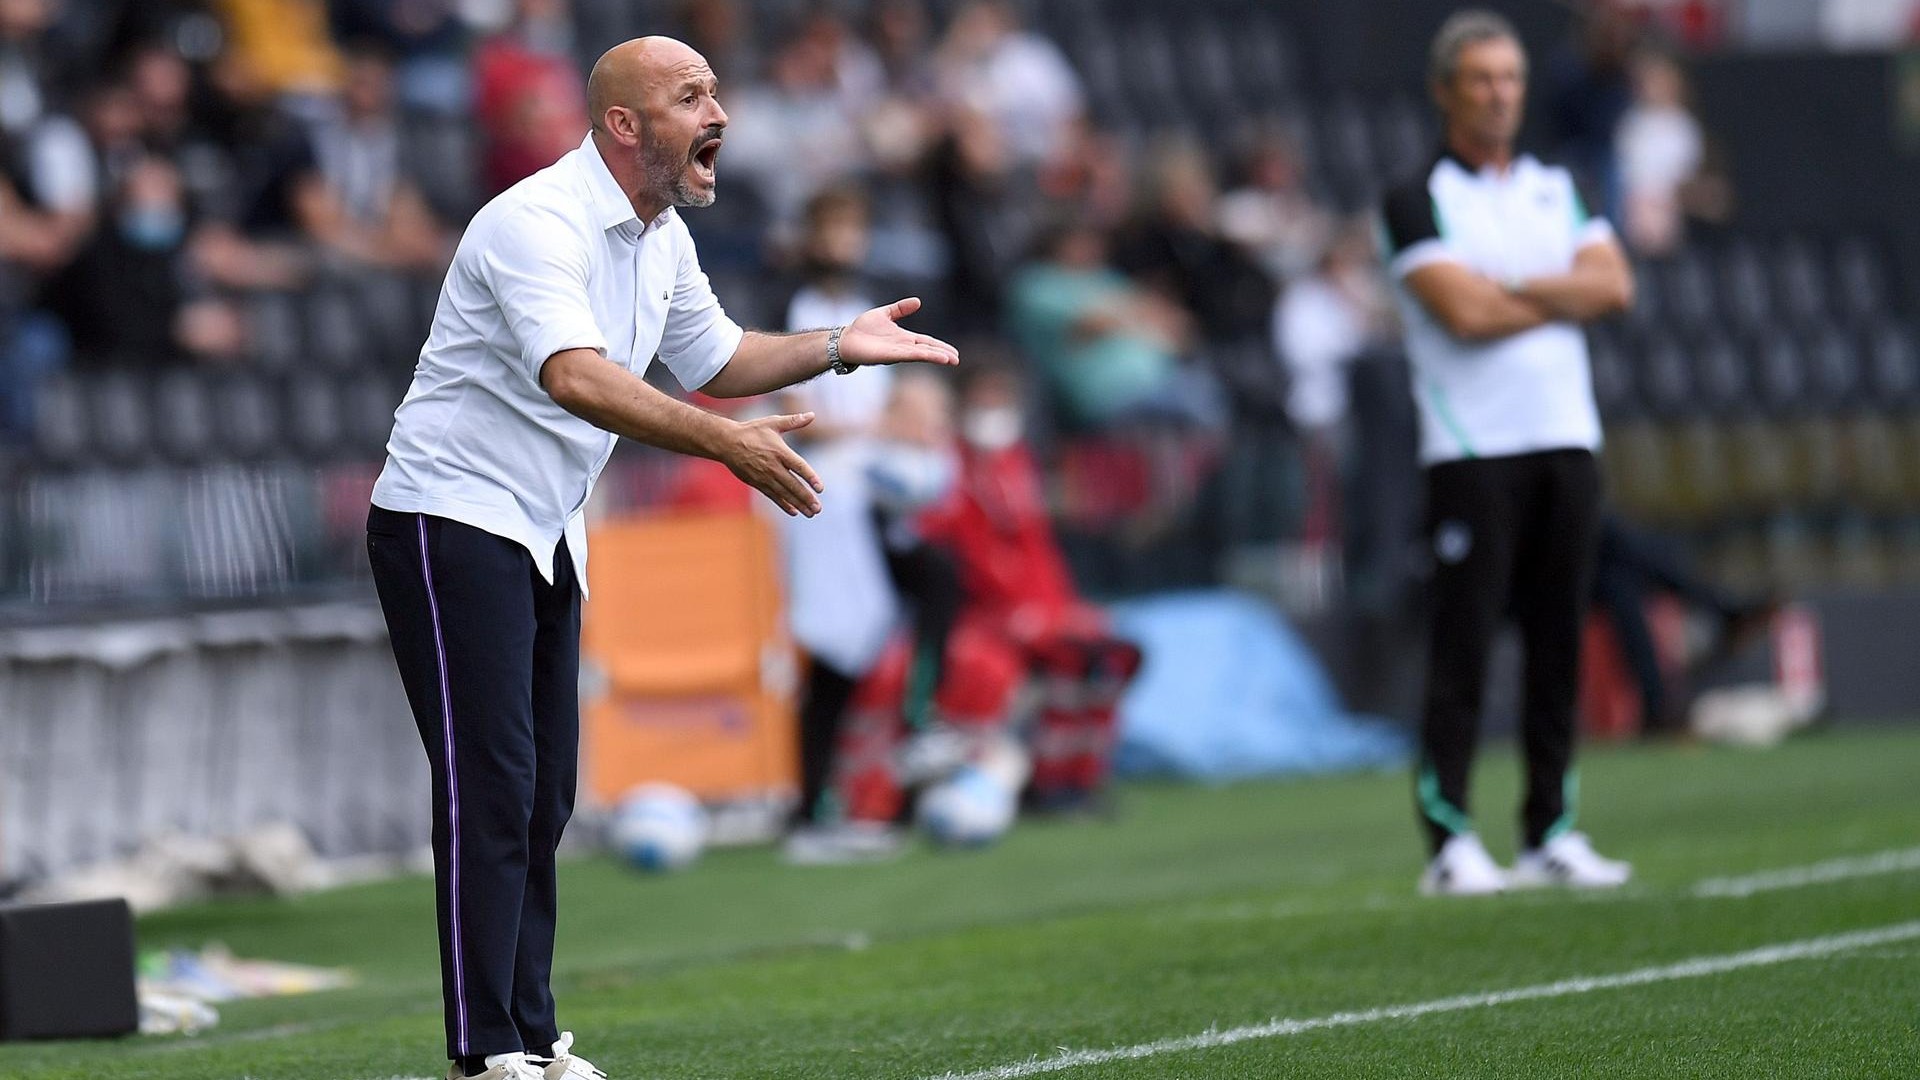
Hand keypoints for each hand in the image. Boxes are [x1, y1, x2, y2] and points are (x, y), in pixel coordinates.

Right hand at [722, 412, 823, 517]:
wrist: (727, 442)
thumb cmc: (752, 431)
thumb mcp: (773, 423)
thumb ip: (793, 421)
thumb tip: (812, 415)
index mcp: (780, 452)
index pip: (799, 466)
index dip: (810, 477)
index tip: (820, 488)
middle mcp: (773, 467)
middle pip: (793, 485)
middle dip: (806, 498)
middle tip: (818, 508)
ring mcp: (764, 477)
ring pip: (784, 493)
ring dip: (798, 504)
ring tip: (811, 513)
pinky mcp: (757, 483)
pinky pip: (772, 496)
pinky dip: (784, 504)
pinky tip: (794, 511)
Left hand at [838, 297, 960, 368]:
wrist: (845, 339)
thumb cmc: (862, 329)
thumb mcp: (885, 313)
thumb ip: (900, 309)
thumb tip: (918, 301)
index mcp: (904, 338)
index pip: (926, 342)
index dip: (940, 346)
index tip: (953, 352)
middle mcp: (903, 347)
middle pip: (927, 350)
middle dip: (942, 354)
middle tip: (956, 360)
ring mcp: (897, 352)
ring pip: (921, 354)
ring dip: (936, 357)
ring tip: (951, 360)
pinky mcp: (890, 356)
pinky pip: (909, 355)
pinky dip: (922, 356)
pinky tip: (933, 357)